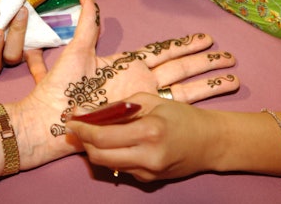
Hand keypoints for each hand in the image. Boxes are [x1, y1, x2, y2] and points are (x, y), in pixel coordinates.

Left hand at [15, 0, 238, 168]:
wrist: (51, 121)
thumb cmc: (60, 88)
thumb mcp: (76, 53)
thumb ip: (87, 25)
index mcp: (127, 65)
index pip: (163, 51)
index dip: (184, 45)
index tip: (206, 39)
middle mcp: (141, 82)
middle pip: (181, 68)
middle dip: (205, 62)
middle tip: (230, 57)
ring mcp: (145, 101)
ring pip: (184, 87)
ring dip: (209, 82)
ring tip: (234, 77)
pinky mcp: (144, 119)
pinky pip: (174, 108)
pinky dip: (197, 102)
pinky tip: (215, 100)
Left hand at [66, 93, 221, 181]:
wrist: (209, 142)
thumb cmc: (182, 116)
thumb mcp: (151, 101)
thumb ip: (120, 107)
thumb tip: (91, 113)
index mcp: (149, 132)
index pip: (103, 136)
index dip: (83, 130)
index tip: (71, 121)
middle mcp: (147, 157)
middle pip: (99, 156)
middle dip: (84, 142)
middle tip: (78, 128)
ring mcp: (148, 172)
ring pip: (107, 164)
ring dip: (95, 148)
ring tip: (93, 132)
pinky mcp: (148, 179)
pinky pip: (121, 167)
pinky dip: (111, 154)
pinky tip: (114, 141)